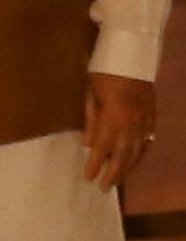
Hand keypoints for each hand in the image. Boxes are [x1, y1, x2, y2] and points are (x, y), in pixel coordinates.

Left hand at [83, 72, 155, 191]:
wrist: (133, 51)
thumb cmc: (105, 69)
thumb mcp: (91, 93)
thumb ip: (91, 120)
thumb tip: (87, 144)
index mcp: (114, 116)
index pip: (102, 148)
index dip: (95, 165)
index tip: (88, 178)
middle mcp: (132, 122)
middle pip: (122, 155)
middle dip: (113, 173)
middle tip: (104, 188)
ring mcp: (146, 119)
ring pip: (137, 150)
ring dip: (127, 167)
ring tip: (118, 180)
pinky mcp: (154, 115)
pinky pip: (148, 140)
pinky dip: (140, 153)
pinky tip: (135, 160)